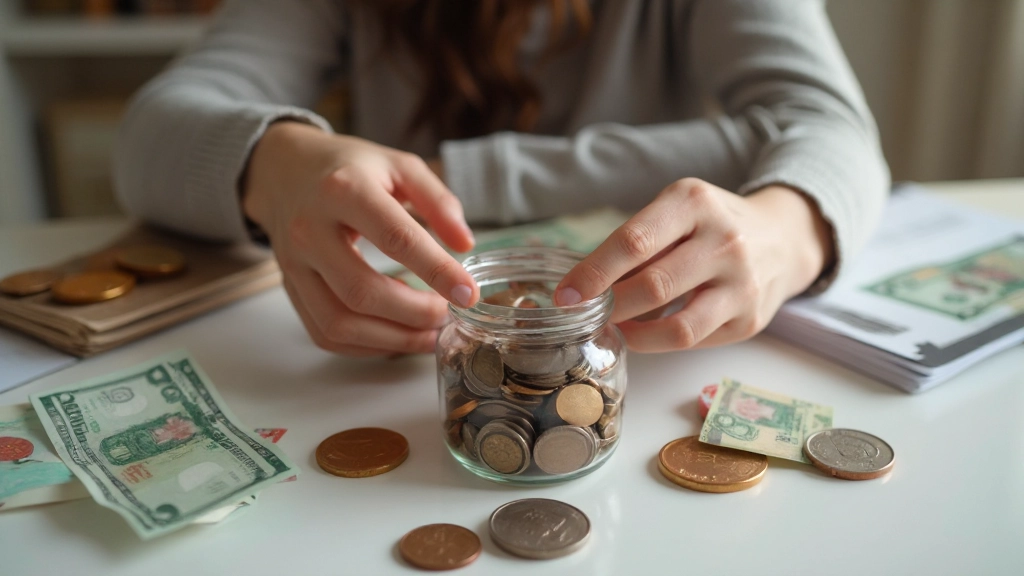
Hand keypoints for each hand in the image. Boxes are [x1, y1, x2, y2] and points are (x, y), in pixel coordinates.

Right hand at [243, 122, 478, 355]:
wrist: (283, 169)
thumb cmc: (349, 168)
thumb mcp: (399, 166)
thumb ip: (437, 200)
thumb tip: (465, 244)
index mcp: (344, 189)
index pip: (396, 238)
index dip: (437, 271)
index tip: (468, 293)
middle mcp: (311, 229)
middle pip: (363, 291)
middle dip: (414, 313)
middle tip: (447, 314)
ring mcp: (295, 264)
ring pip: (340, 322)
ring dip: (392, 339)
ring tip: (428, 334)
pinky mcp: (290, 288)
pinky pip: (324, 333)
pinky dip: (365, 346)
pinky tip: (395, 335)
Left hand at [555, 178, 833, 351]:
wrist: (782, 238)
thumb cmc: (710, 225)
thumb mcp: (676, 211)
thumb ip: (637, 242)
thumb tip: (582, 287)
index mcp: (694, 202)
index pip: (633, 242)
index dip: (592, 274)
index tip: (564, 296)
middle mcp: (724, 240)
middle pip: (652, 286)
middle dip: (610, 307)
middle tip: (586, 314)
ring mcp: (742, 283)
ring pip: (676, 326)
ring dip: (634, 332)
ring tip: (615, 326)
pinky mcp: (749, 320)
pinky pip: (693, 340)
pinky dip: (658, 341)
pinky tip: (644, 332)